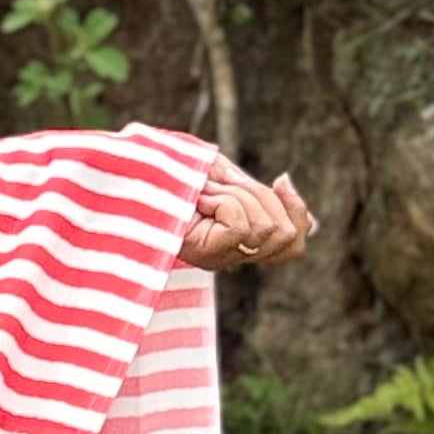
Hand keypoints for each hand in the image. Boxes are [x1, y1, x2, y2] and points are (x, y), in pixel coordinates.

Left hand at [176, 163, 316, 272]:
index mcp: (238, 239)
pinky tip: (197, 201)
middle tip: (219, 189)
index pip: (293, 245)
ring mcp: (218, 257)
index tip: (280, 179)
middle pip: (284, 234)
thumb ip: (256, 192)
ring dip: (236, 196)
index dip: (298, 212)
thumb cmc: (171, 175)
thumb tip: (301, 203)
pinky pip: (242, 224)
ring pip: (265, 226)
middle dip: (261, 198)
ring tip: (202, 194)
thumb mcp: (224, 176)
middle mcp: (230, 255)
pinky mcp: (206, 254)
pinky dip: (223, 201)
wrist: (131, 175)